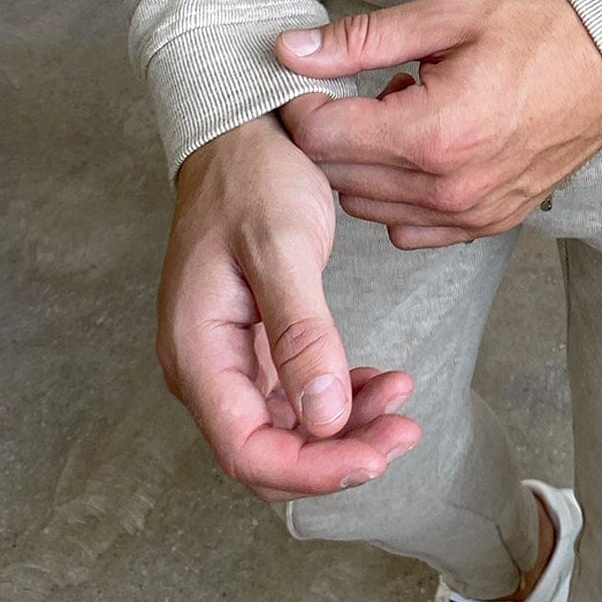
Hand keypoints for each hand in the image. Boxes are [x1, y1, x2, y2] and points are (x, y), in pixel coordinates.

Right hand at [157, 112, 420, 499]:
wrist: (244, 131)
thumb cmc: (252, 177)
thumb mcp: (281, 246)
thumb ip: (300, 333)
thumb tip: (324, 418)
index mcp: (197, 350)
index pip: (246, 451)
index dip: (310, 471)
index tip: (373, 458)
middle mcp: (205, 365)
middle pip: (269, 450)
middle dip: (338, 453)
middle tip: (404, 430)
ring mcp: (229, 356)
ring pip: (289, 427)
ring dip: (346, 426)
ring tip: (402, 395)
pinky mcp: (254, 342)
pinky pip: (296, 393)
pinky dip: (339, 396)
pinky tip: (380, 380)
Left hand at [273, 0, 601, 247]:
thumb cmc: (540, 28)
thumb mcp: (446, 16)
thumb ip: (361, 40)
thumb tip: (291, 52)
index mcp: (434, 132)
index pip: (322, 138)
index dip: (301, 105)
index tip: (310, 78)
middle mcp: (449, 186)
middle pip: (338, 178)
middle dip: (328, 132)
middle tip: (346, 87)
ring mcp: (472, 212)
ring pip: (368, 207)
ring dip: (362, 163)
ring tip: (395, 112)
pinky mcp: (490, 221)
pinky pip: (411, 228)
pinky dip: (397, 194)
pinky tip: (419, 147)